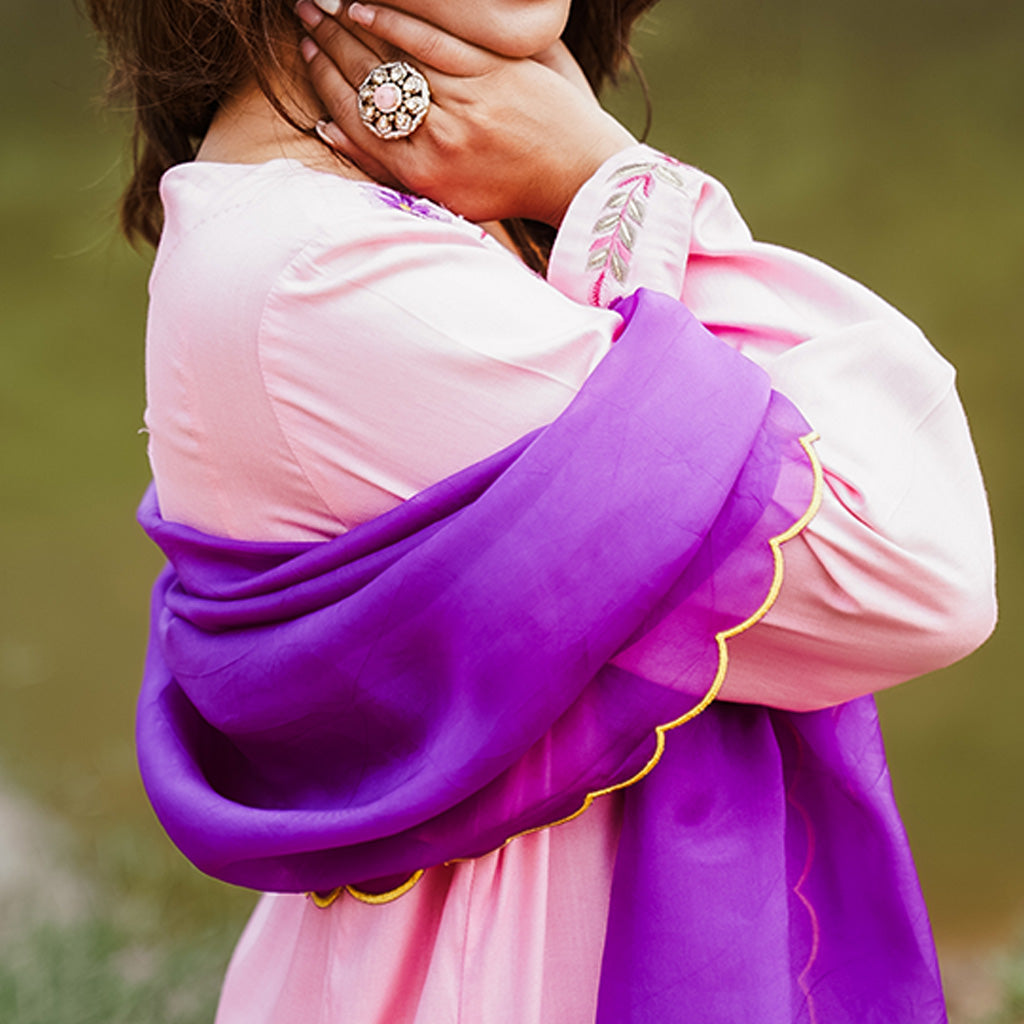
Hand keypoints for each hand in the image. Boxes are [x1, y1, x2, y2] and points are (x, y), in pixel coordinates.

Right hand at [294, 1, 635, 225]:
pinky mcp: (494, 73)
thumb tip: (329, 131)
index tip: (306, 54)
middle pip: (369, 83)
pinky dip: (397, 20)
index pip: (357, 121)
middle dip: (328, 44)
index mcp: (421, 174)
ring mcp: (467, 104)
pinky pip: (434, 41)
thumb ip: (387, 167)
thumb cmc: (506, 186)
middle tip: (305, 16)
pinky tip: (367, 6)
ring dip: (351, 25)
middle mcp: (439, 141)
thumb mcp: (442, 197)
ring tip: (326, 2)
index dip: (325, 83)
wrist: (575, 175)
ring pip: (395, 57)